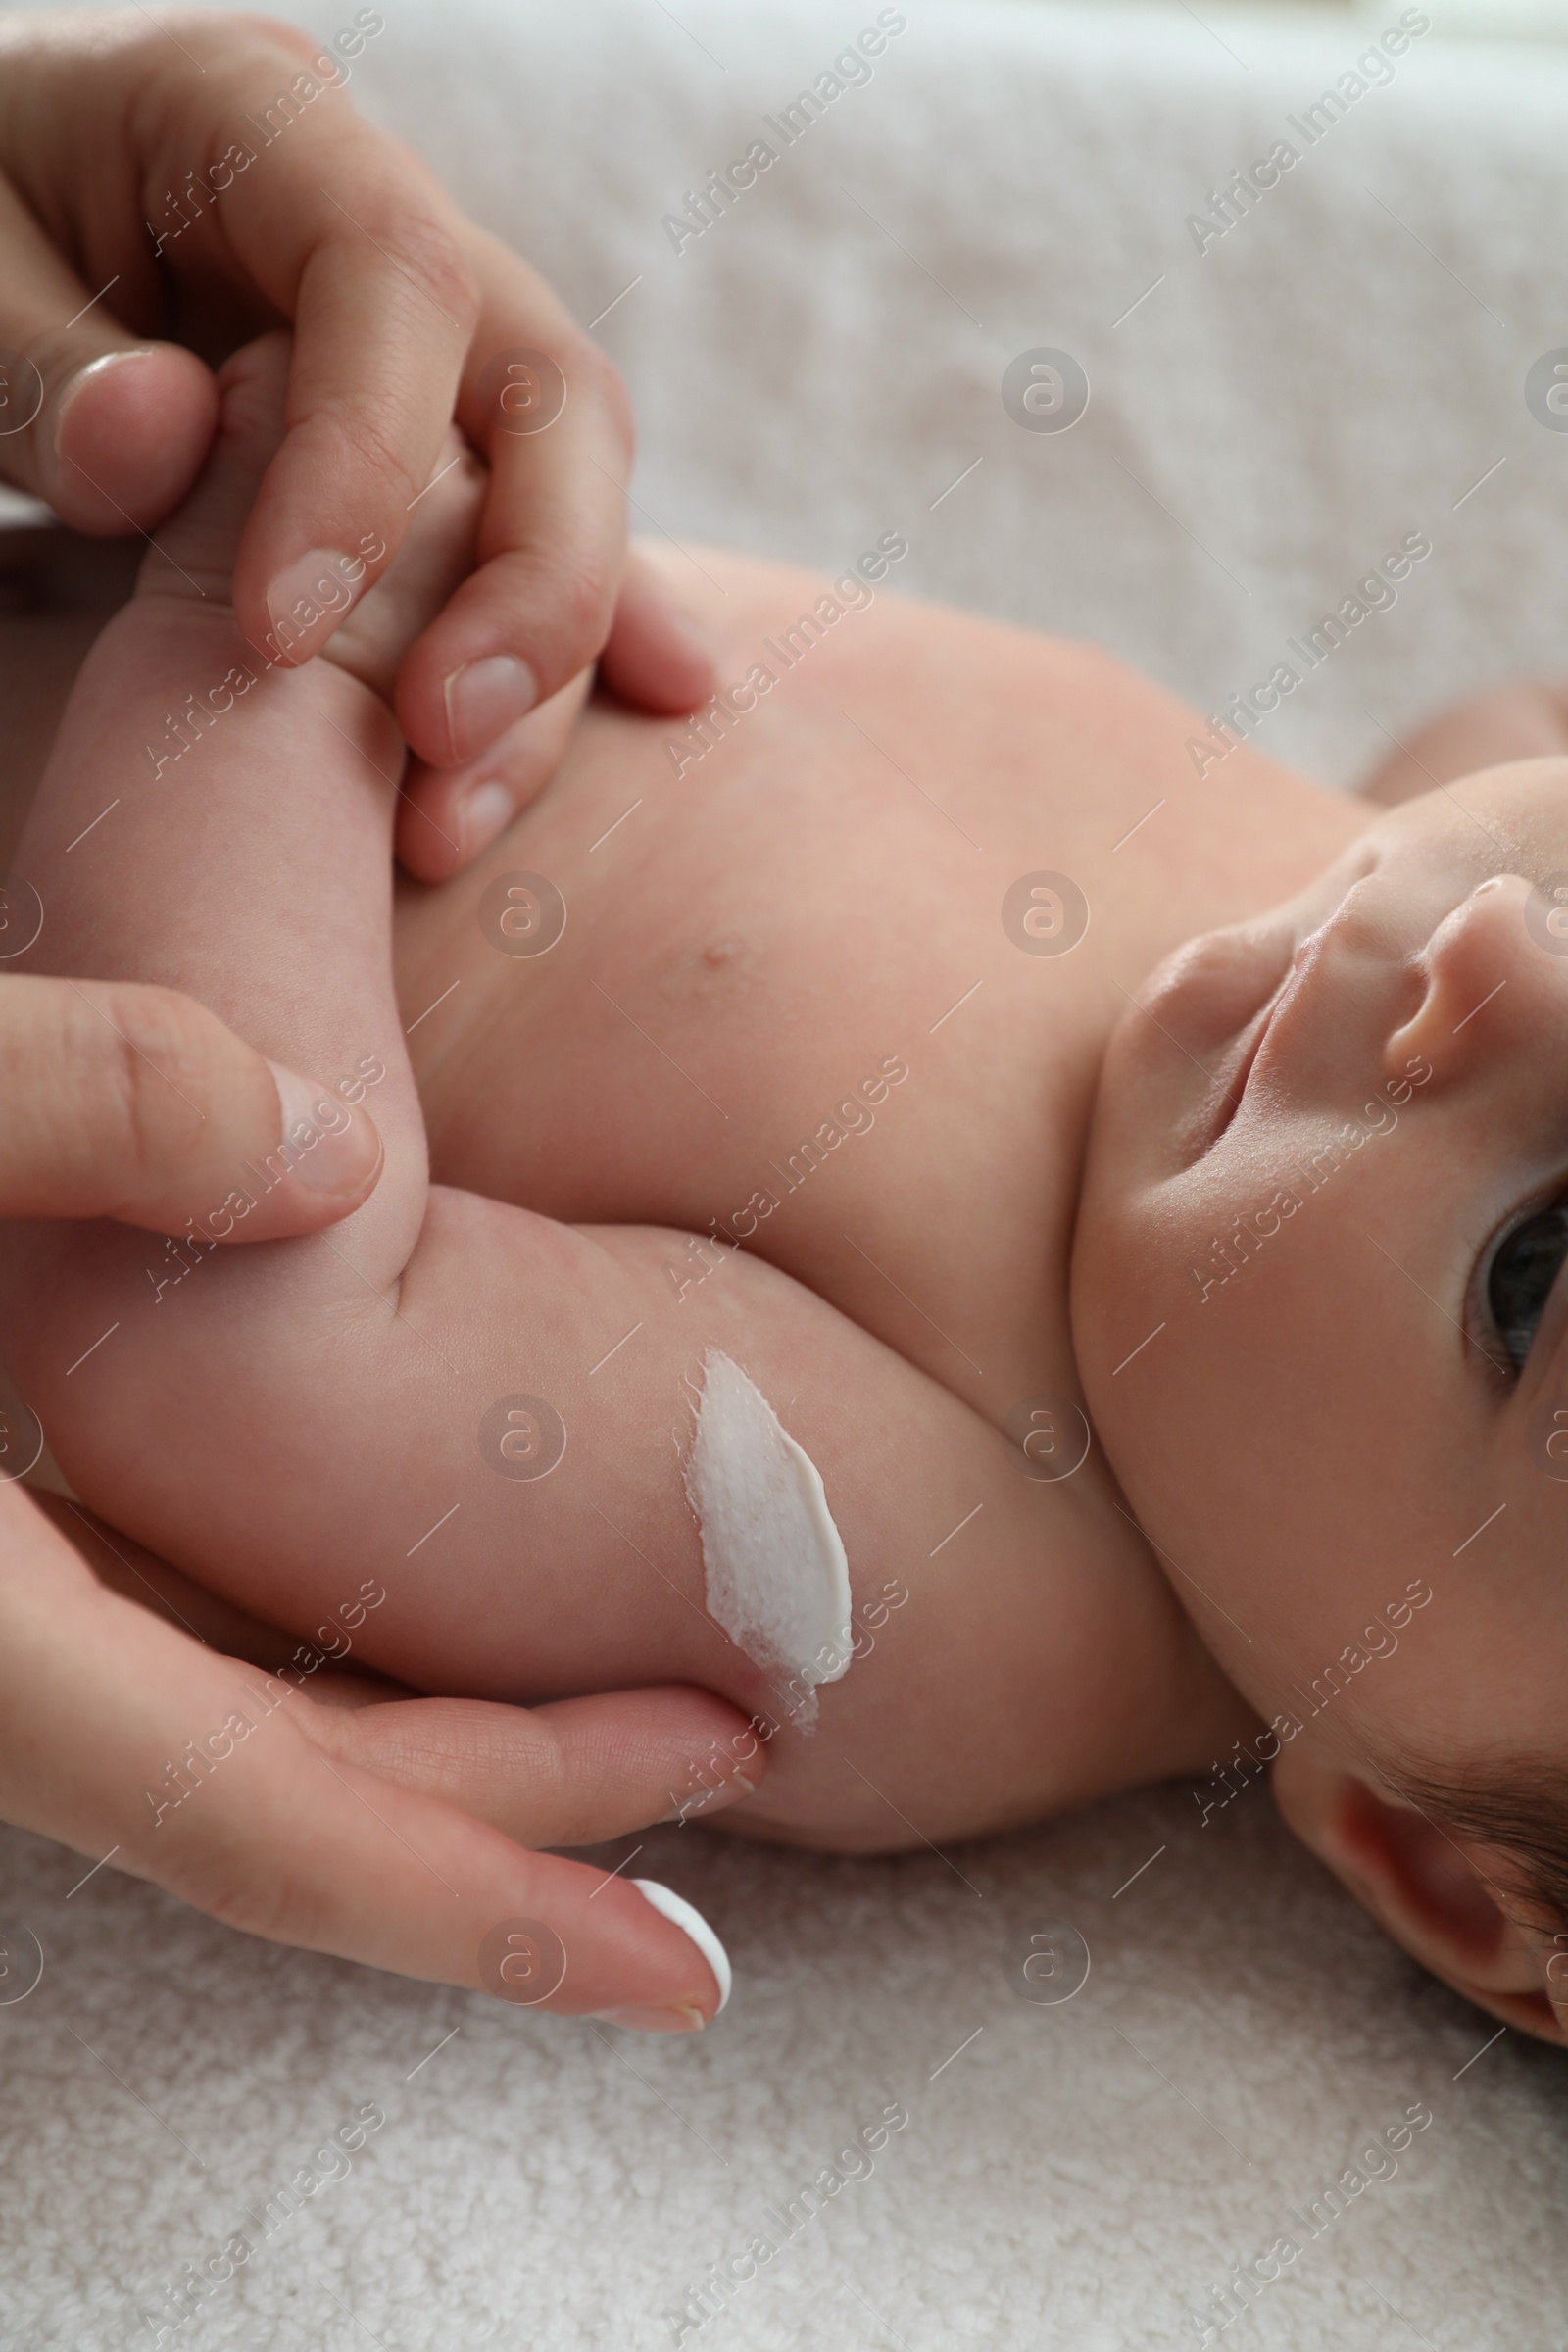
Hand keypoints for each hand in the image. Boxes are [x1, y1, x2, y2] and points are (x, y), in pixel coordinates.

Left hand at [0, 10, 713, 857]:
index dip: (368, 458)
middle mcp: (386, 233)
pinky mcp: (442, 453)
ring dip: (545, 663)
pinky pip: (543, 538)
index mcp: (261, 124)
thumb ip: (29, 353)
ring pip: (575, 489)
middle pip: (551, 390)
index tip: (276, 634)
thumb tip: (163, 439)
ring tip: (446, 819)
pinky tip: (662, 696)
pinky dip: (596, 632)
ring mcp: (433, 351)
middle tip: (434, 737)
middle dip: (530, 581)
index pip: (394, 272)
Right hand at [0, 969, 747, 2020]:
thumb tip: (330, 1158)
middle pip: (294, 1803)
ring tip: (637, 1689)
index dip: (495, 1909)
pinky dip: (318, 1675)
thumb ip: (64, 1109)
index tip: (689, 1983)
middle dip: (524, 1805)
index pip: (274, 1820)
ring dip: (439, 1749)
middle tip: (744, 1729)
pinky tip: (407, 1610)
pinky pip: (171, 1679)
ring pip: (237, 1752)